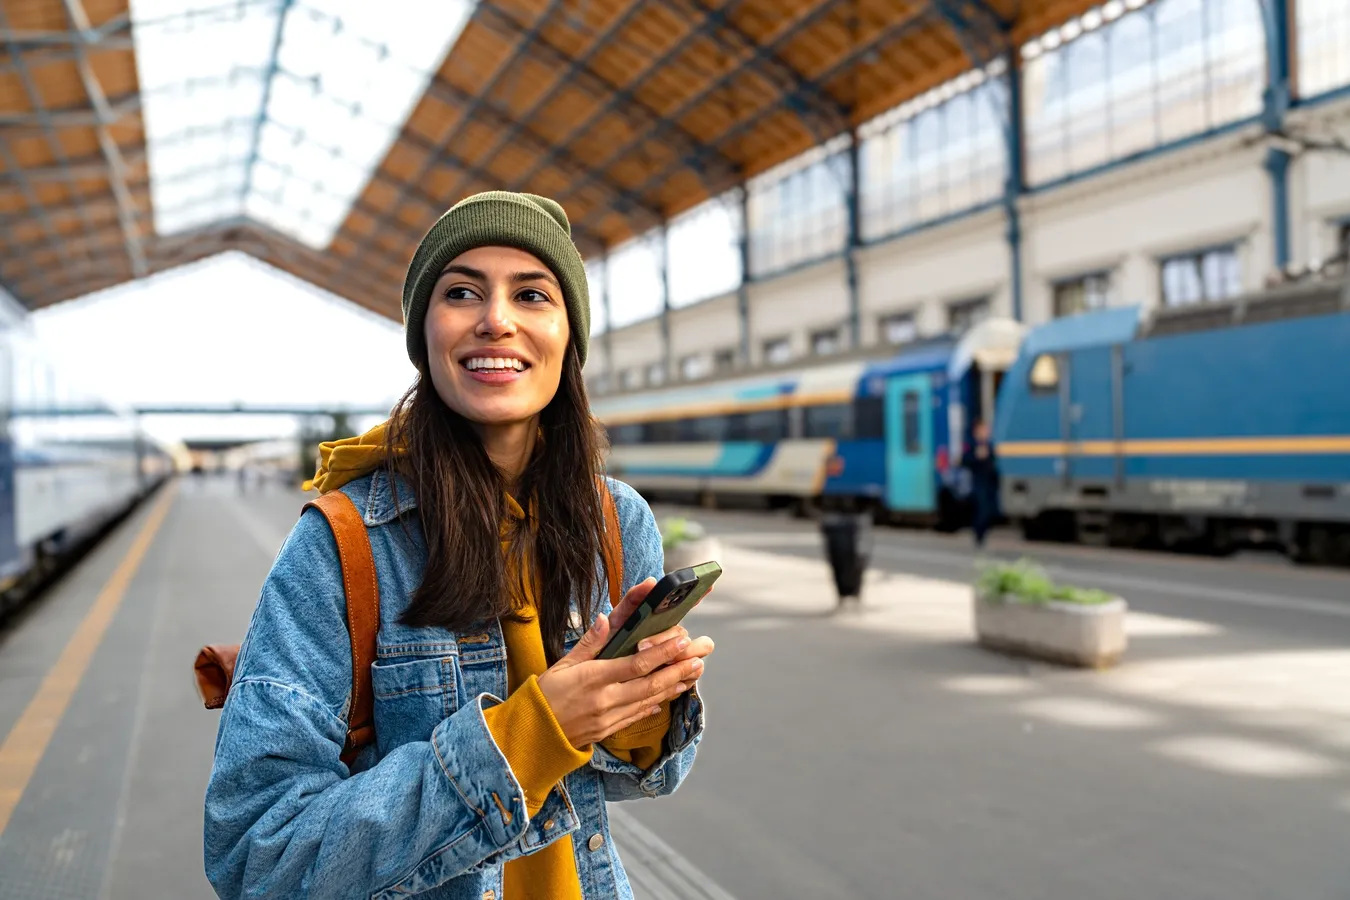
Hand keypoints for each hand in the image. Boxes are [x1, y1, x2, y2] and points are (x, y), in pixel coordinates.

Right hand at [538, 584, 713, 747]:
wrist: (532, 736)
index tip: (681, 641)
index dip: (662, 653)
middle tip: (699, 658)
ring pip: (649, 700)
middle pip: (650, 683)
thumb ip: (589, 642)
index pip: (636, 664)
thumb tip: (604, 617)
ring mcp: (609, 718)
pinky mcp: (609, 730)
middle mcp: (606, 699)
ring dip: (673, 687)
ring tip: (693, 675)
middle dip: (677, 670)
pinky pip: (638, 715)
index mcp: (593, 678)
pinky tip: (669, 695)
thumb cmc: (544, 695)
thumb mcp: (563, 664)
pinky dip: (655, 704)